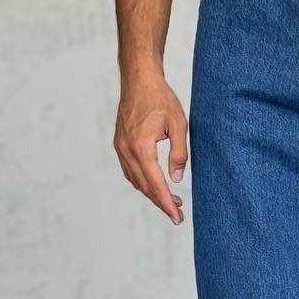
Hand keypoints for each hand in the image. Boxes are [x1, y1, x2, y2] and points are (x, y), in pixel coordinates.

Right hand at [114, 69, 187, 224]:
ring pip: (135, 180)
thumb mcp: (179, 125)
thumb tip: (177, 179)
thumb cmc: (161, 99)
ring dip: (151, 192)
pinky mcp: (119, 144)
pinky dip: (142, 181)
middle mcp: (127, 150)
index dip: (166, 203)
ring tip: (170, 200)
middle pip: (144, 186)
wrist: (139, 80)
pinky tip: (154, 183)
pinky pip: (129, 170)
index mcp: (142, 147)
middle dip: (160, 202)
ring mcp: (120, 147)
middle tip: (177, 213)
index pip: (155, 183)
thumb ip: (179, 153)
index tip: (176, 218)